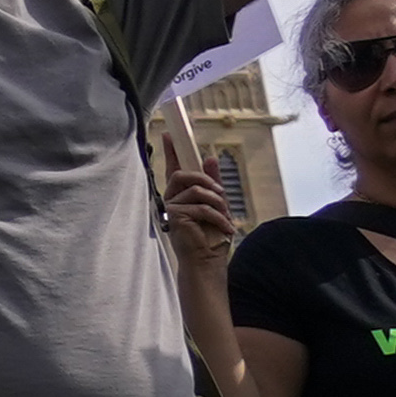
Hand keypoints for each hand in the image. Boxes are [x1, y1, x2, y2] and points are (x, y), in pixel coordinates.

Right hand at [160, 148, 240, 276]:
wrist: (207, 261)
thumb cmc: (211, 236)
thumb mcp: (217, 205)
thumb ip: (212, 182)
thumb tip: (211, 157)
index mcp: (181, 195)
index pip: (174, 168)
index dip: (172, 151)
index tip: (170, 134)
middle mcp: (172, 199)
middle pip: (183, 174)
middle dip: (205, 180)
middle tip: (220, 193)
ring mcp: (171, 208)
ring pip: (196, 190)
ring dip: (216, 203)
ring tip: (225, 217)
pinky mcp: (175, 217)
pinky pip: (201, 207)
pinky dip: (218, 217)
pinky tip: (225, 228)